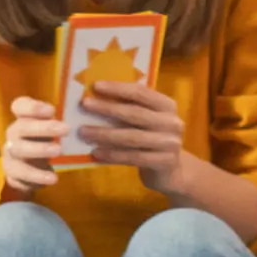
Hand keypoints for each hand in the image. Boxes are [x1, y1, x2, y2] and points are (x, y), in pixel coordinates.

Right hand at [0, 96, 70, 194]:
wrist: (30, 173)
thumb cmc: (45, 144)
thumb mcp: (51, 131)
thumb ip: (60, 123)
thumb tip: (80, 118)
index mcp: (24, 118)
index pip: (20, 106)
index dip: (33, 107)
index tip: (52, 110)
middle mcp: (14, 134)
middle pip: (22, 127)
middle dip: (43, 127)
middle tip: (65, 129)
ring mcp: (11, 153)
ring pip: (20, 149)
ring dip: (39, 149)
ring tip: (58, 151)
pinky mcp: (12, 172)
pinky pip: (22, 174)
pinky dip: (38, 176)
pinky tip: (53, 178)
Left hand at [71, 79, 187, 182]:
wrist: (171, 171)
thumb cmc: (152, 139)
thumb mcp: (147, 121)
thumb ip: (130, 108)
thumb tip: (96, 97)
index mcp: (167, 106)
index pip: (141, 93)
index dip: (118, 88)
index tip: (95, 85)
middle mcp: (172, 122)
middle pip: (135, 113)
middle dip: (107, 108)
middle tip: (84, 105)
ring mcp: (170, 143)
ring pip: (132, 137)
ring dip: (105, 134)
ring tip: (83, 132)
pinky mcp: (164, 162)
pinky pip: (133, 157)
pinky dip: (112, 155)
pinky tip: (95, 153)